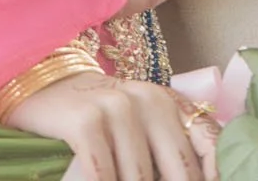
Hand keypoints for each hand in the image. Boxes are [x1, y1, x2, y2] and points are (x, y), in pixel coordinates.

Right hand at [8, 72, 217, 180]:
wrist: (45, 87)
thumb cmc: (100, 120)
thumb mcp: (140, 126)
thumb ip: (168, 151)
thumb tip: (198, 179)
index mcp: (169, 103)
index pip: (209, 146)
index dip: (212, 177)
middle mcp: (148, 100)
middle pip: (178, 172)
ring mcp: (116, 107)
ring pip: (139, 180)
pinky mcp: (86, 120)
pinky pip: (104, 176)